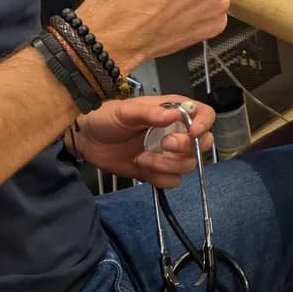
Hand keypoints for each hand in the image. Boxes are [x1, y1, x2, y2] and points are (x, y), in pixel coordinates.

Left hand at [75, 96, 215, 188]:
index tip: (193, 132)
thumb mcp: (126, 110)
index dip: (205, 124)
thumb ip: (150, 113)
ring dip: (167, 165)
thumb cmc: (106, 117)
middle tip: (165, 144)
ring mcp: (168, 154)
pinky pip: (173, 181)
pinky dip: (160, 178)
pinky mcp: (158, 171)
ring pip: (188, 165)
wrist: (87, 139)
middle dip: (185, 148)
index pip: (205, 115)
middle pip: (203, 144)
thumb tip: (174, 115)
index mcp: (173, 111)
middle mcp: (175, 132)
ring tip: (143, 157)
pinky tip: (142, 166)